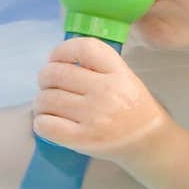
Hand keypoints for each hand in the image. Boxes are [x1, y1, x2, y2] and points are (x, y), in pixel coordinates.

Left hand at [32, 37, 171, 164]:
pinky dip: (41, 122)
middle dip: (45, 77)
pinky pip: (46, 125)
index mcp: (118, 73)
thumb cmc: (131, 107)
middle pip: (56, 73)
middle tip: (48, 85)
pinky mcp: (82, 140)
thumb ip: (95, 66)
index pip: (83, 48)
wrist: (147, 141)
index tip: (56, 58)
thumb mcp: (124, 77)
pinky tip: (48, 122)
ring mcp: (94, 116)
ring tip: (48, 105)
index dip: (61, 50)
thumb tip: (56, 62)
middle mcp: (106, 92)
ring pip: (47, 99)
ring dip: (40, 102)